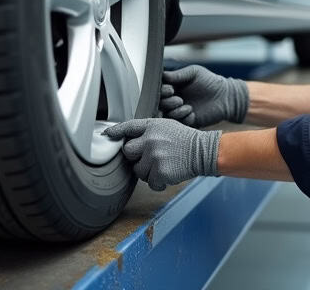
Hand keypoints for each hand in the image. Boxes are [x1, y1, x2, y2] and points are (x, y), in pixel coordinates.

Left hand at [103, 118, 221, 190]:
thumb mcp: (166, 126)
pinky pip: (150, 183)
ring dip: (147, 172)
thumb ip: (147, 131)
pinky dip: (158, 182)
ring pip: (137, 170)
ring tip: (163, 165)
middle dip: (135, 157)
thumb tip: (129, 139)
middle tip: (150, 157)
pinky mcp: (160, 172)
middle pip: (127, 152)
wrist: (203, 152)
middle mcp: (150, 140)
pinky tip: (169, 173)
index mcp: (151, 126)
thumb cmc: (185, 140)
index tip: (106, 135)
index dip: (115, 132)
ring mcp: (154, 156)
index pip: (128, 127)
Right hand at [159, 65, 248, 126]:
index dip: (161, 92)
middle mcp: (173, 100)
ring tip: (188, 107)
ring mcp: (179, 112)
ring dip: (176, 113)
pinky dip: (184, 120)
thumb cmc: (210, 81)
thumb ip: (178, 74)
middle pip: (159, 105)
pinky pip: (179, 125)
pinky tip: (193, 114)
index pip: (158, 91)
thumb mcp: (194, 72)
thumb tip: (163, 76)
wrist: (225, 97)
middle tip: (179, 99)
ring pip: (167, 116)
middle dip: (167, 103)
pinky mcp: (187, 123)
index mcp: (172, 87)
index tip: (171, 90)